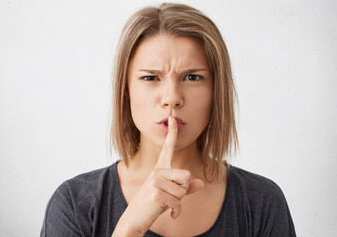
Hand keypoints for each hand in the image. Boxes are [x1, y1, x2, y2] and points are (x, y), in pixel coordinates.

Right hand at [112, 116, 203, 235]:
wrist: (134, 219)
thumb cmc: (152, 205)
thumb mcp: (170, 194)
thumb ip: (186, 188)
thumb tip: (201, 183)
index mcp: (160, 169)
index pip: (168, 148)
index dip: (172, 133)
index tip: (173, 118)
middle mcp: (157, 171)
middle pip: (186, 175)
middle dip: (183, 190)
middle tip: (169, 197)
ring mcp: (155, 181)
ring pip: (183, 190)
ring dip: (178, 202)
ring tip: (164, 204)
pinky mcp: (156, 193)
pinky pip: (178, 202)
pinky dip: (176, 211)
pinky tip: (168, 213)